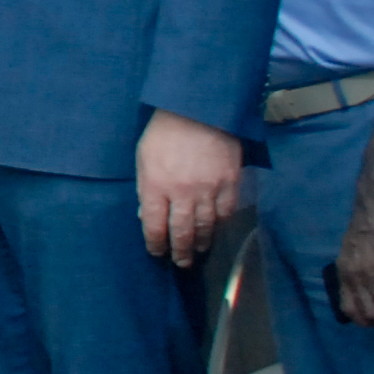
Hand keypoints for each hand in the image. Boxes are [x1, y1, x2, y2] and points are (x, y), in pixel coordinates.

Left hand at [136, 110, 243, 265]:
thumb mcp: (143, 157)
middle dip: (180, 251)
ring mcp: (209, 188)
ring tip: (199, 251)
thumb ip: (144, 187)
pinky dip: (221, 224)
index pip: (154, 225)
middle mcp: (182, 192)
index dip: (156, 243)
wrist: (200, 109)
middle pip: (182, 232)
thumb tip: (145, 213)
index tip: (157, 252)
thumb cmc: (165, 131)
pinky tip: (217, 229)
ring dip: (202, 242)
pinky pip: (227, 212)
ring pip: (206, 226)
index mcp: (155, 184)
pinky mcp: (230, 182)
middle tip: (181, 263)